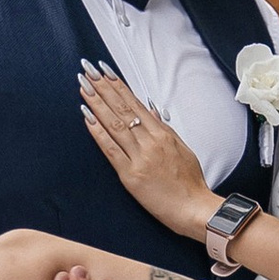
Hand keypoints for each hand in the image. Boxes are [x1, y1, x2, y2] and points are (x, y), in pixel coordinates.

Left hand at [77, 63, 219, 240]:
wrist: (194, 208)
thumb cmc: (190, 182)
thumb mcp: (181, 148)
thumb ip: (163, 129)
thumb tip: (148, 110)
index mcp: (162, 134)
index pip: (135, 104)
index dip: (118, 86)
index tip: (104, 71)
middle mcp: (150, 142)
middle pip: (122, 109)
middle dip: (103, 88)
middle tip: (88, 71)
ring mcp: (140, 158)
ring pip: (115, 124)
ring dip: (97, 104)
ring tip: (84, 87)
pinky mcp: (130, 176)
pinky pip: (111, 150)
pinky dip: (98, 132)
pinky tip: (87, 118)